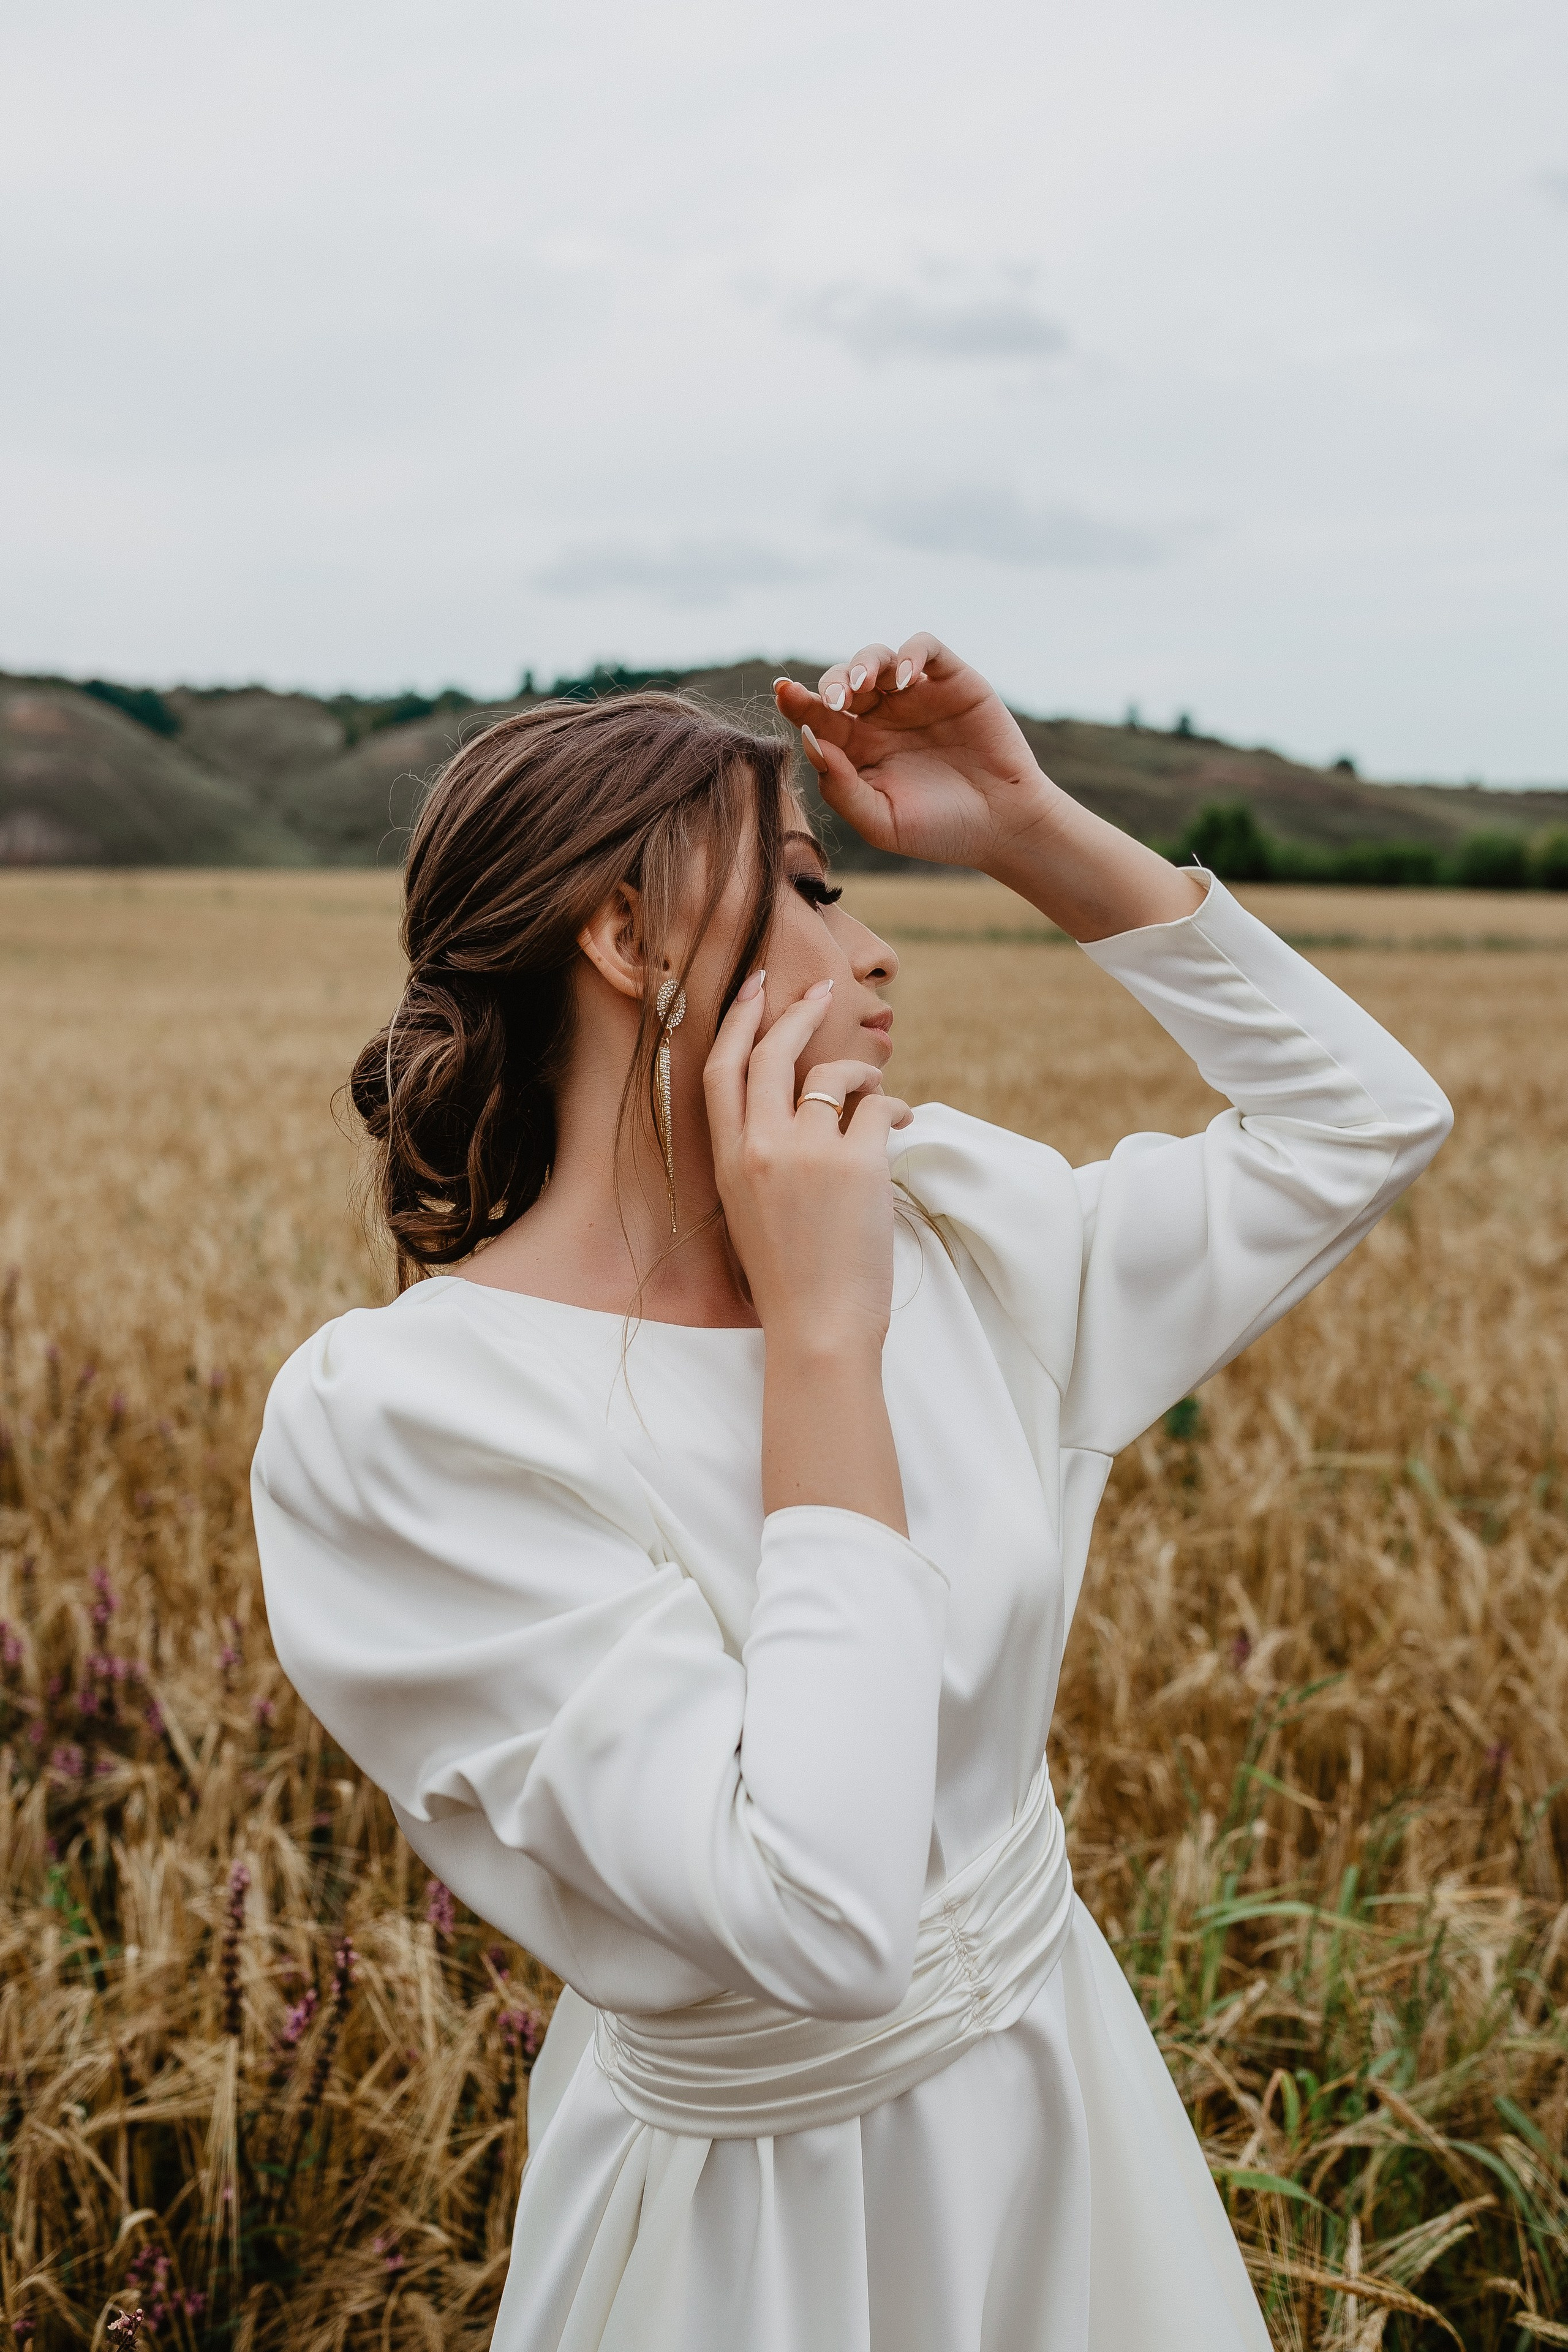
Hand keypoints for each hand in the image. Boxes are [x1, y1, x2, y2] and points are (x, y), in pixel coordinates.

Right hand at [704, 975, 912, 1354]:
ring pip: (833, 1074)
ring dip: (861, 1070)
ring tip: (876, 1088)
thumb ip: (760, 1153)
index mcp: (728, 1161)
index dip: (735, 1020)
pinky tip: (901, 1122)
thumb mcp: (750, 1208)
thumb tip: (798, 1101)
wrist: (819, 1328)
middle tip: (822, 988)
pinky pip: (877, 1109)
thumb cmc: (790, 1277)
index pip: (721, 1069)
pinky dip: (893, 1108)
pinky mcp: (857, 1165)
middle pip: (771, 1052)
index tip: (755, 988)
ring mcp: (808, 1154)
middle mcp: (761, 1148)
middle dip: (798, 1010)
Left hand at [773, 635, 1056, 876]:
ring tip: (863, 686)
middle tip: (833, 702)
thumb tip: (810, 738)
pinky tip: (907, 679)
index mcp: (857, 747)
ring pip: (877, 657)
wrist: (1003, 827)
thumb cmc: (939, 830)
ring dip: (863, 664)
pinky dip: (911, 654)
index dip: (796, 700)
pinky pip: (925, 648)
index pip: (816, 715)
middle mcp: (881, 716)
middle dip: (830, 684)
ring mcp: (916, 694)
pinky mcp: (952, 680)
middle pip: (842, 680)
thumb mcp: (880, 821)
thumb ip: (840, 786)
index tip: (782, 694)